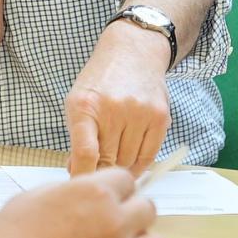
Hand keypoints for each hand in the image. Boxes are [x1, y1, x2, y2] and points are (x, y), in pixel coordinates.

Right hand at [0, 168, 163, 237]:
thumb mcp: (33, 198)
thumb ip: (65, 192)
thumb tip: (77, 195)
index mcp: (95, 192)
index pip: (127, 179)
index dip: (115, 187)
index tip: (106, 196)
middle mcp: (114, 221)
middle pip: (148, 209)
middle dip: (133, 211)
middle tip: (113, 221)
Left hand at [65, 20, 171, 175]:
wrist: (133, 52)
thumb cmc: (101, 80)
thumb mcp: (78, 102)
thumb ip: (77, 138)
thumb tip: (78, 173)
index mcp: (85, 106)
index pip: (85, 153)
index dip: (82, 176)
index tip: (81, 185)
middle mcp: (114, 109)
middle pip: (108, 161)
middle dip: (101, 170)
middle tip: (98, 169)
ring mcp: (139, 113)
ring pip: (129, 162)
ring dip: (120, 167)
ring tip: (114, 156)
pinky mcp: (159, 117)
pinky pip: (149, 156)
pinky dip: (138, 164)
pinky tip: (130, 159)